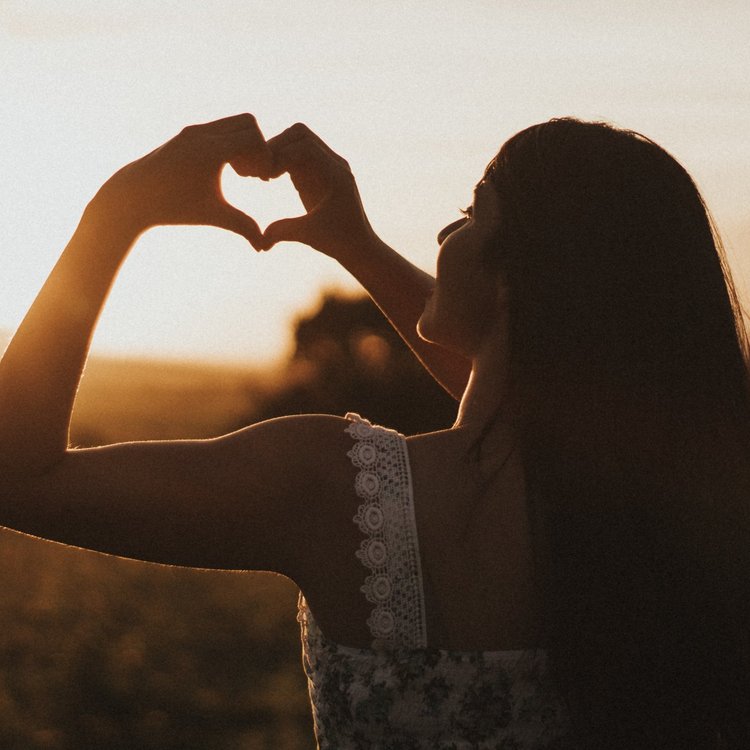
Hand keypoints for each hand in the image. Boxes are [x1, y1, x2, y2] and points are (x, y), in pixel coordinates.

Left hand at [88, 114, 271, 247]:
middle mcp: (201, 133)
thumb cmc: (173, 208)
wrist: (133, 197)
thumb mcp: (212, 216)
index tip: (262, 180)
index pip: (254, 139)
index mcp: (210, 151)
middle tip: (253, 174)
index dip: (265, 158)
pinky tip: (225, 169)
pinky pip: (219, 128)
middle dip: (258, 147)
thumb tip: (264, 248)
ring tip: (240, 173)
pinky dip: (229, 142)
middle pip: (248, 123)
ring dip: (243, 143)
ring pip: (233, 122)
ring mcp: (193, 130)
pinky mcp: (187, 133)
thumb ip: (242, 226)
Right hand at [260, 123, 375, 257]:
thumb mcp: (309, 236)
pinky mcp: (321, 171)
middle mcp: (335, 164)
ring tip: (265, 175)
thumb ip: (284, 232)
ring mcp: (329, 165)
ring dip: (278, 151)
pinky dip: (283, 159)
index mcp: (335, 175)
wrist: (359, 245)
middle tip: (261, 172)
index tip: (265, 177)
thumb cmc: (338, 242)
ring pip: (299, 139)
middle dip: (276, 147)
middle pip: (300, 134)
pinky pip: (299, 152)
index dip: (279, 155)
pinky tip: (271, 178)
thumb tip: (261, 242)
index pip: (304, 146)